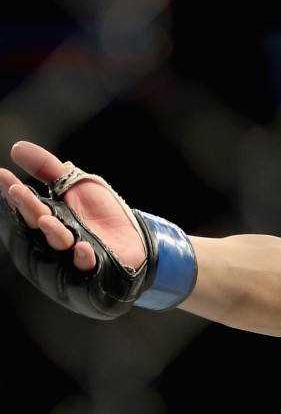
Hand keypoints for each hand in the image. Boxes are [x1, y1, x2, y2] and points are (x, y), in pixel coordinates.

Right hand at [0, 141, 144, 269]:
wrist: (135, 237)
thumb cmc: (101, 213)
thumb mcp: (76, 184)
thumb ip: (49, 168)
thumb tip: (17, 147)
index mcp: (49, 215)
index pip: (27, 203)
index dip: (14, 191)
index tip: (3, 175)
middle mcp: (56, 235)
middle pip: (37, 223)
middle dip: (28, 208)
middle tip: (19, 192)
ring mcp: (74, 253)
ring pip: (57, 245)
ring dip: (52, 233)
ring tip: (48, 220)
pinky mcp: (95, 266)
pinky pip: (85, 266)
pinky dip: (83, 259)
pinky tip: (82, 248)